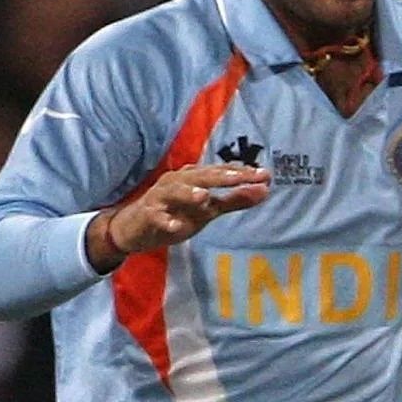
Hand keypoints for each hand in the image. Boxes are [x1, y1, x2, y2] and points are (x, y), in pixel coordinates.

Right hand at [89, 164, 269, 270]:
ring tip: (204, 197)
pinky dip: (165, 220)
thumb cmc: (176, 213)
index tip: (265, 175)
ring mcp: (160, 196)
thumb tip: (265, 190)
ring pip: (175, 191)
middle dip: (223, 176)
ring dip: (189, 193)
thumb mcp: (208, 210)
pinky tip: (175, 226)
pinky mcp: (147, 214)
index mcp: (195, 177)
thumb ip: (235, 200)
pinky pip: (156, 216)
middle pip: (202, 176)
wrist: (136, 229)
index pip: (222, 172)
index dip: (243, 173)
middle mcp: (178, 181)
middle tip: (242, 177)